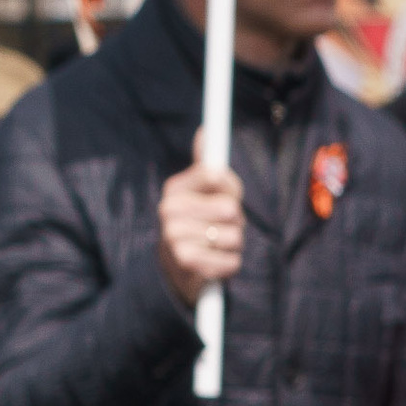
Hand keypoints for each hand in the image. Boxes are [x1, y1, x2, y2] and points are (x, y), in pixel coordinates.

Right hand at [157, 152, 244, 306]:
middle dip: (236, 221)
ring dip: (234, 245)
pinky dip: (230, 264)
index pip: (216, 175)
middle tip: (222, 227)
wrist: (176, 273)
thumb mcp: (201, 195)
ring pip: (234, 236)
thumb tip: (204, 133)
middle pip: (230, 208)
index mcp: (174, 189)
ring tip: (218, 246)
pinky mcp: (188, 263)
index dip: (232, 189)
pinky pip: (232, 260)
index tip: (226, 197)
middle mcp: (169, 210)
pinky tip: (215, 263)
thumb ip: (207, 167)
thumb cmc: (198, 226)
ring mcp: (175, 237)